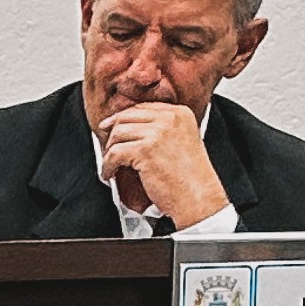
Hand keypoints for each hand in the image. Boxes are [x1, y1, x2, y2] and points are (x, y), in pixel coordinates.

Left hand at [95, 101, 227, 226]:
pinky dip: (107, 165)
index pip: (143, 108)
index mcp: (180, 113)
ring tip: (110, 165)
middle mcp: (169, 118)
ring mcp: (157, 132)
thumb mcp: (182, 142)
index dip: (123, 118)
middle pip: (127, 116)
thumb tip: (134, 129)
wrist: (198, 197)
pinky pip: (114, 153)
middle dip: (112, 133)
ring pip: (117, 133)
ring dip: (109, 151)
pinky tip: (110, 174)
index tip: (111, 127)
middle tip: (107, 148)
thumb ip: (163, 131)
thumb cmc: (191, 179)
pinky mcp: (145, 150)